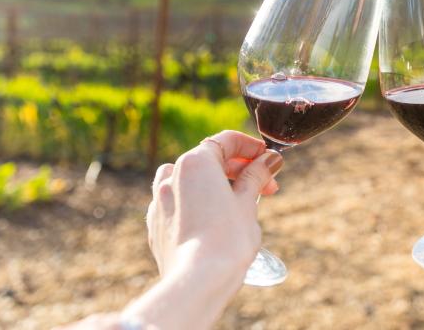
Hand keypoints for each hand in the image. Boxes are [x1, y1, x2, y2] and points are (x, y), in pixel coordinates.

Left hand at [146, 130, 283, 277]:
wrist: (198, 281)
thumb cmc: (227, 239)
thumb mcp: (247, 203)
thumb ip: (256, 176)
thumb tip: (269, 160)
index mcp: (196, 163)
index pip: (226, 141)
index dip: (251, 147)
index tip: (268, 158)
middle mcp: (171, 176)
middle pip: (209, 160)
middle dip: (240, 170)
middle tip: (266, 187)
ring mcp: (159, 201)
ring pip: (188, 180)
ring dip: (213, 184)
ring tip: (236, 201)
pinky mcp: (155, 225)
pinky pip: (177, 203)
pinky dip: (195, 203)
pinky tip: (211, 219)